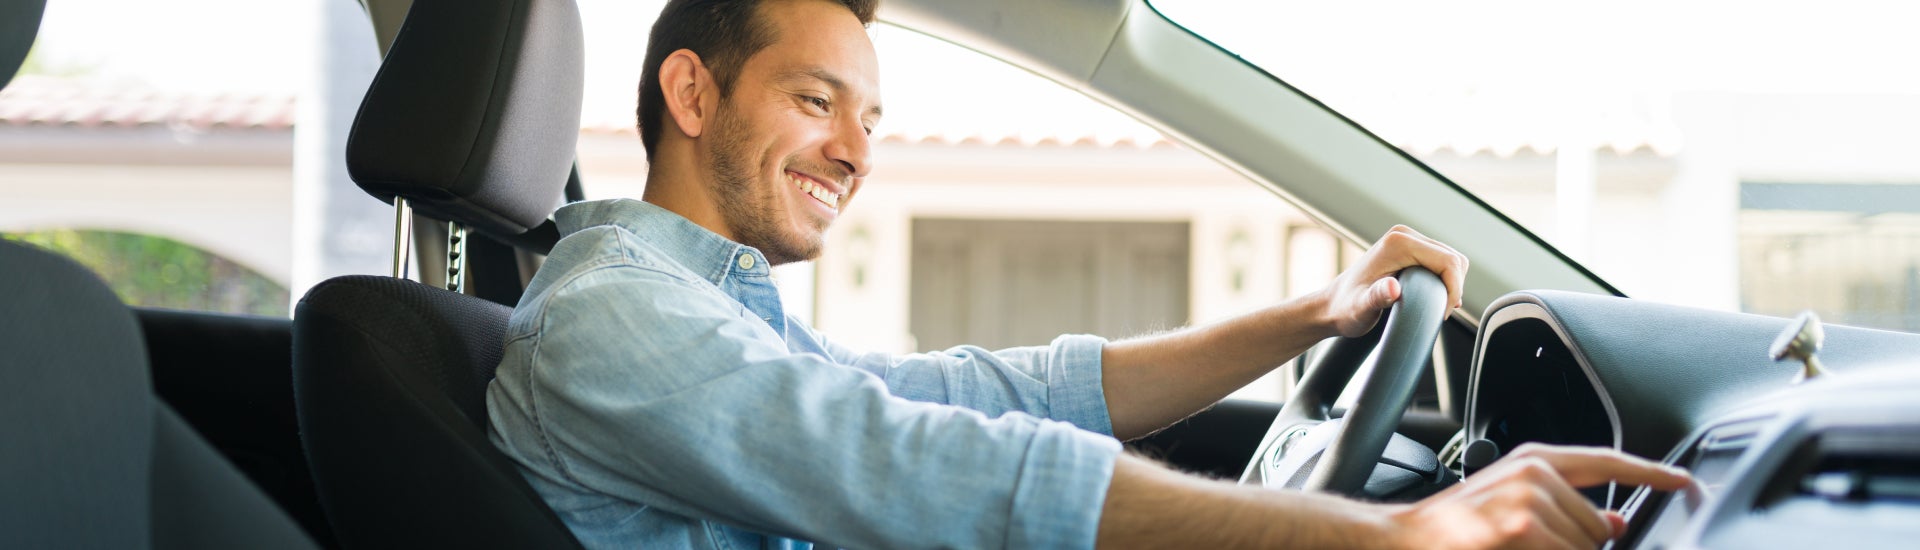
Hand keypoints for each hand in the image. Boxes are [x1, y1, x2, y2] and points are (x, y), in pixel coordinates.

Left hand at [1321, 225, 1468, 337]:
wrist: (1332, 306)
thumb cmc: (1345, 309)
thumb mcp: (1361, 308)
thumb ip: (1377, 298)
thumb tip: (1392, 288)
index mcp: (1399, 243)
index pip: (1449, 261)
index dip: (1453, 290)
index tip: (1441, 313)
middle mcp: (1404, 235)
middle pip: (1454, 259)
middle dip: (1454, 287)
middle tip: (1439, 313)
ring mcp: (1407, 240)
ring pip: (1451, 260)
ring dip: (1451, 284)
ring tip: (1436, 307)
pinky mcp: (1410, 249)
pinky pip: (1441, 262)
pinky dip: (1445, 280)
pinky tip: (1433, 298)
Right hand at [1386, 443, 1691, 549]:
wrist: (1404, 541)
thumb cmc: (1453, 528)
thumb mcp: (1510, 505)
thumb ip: (1565, 508)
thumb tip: (1613, 526)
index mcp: (1534, 460)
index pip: (1608, 462)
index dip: (1652, 473)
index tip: (1685, 482)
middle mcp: (1534, 472)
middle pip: (1599, 525)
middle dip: (1580, 547)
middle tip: (1528, 546)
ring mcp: (1528, 499)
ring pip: (1586, 546)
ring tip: (1514, 548)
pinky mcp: (1521, 528)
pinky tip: (1513, 549)